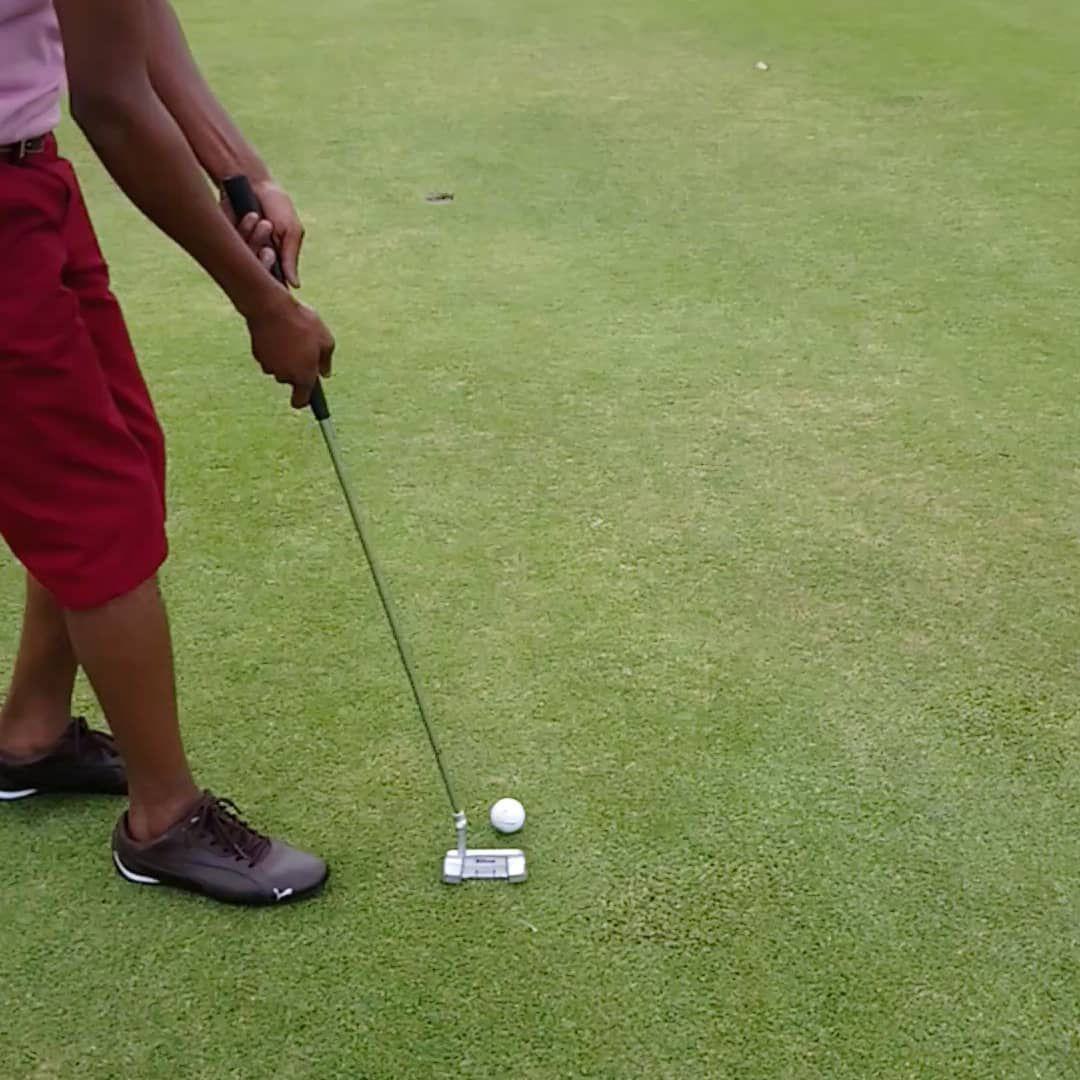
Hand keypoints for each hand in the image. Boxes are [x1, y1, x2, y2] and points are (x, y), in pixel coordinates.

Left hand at [221, 178, 304, 287]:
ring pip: (243, 257)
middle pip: (256, 271)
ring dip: (253, 236)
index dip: (271, 275)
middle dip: (262, 255)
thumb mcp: (291, 231)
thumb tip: (295, 286)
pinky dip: (242, 228)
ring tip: (260, 218)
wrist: (254, 181)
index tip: (272, 259)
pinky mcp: (224, 238)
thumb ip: (291, 258)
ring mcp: (239, 248)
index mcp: (272, 260)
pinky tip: (250, 215)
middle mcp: (254, 257)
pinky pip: (230, 243)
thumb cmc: (277, 206)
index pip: (271, 280)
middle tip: (268, 238)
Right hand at [246, 290, 334, 408]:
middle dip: (296, 369)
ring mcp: (269, 366)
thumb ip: (326, 361)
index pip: (300, 401)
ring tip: (293, 336)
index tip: (306, 397)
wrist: (271, 308)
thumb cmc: (303, 323)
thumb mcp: (326, 340)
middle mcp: (285, 376)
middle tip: (304, 348)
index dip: (304, 400)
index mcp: (304, 377)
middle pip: (290, 380)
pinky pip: (268, 356)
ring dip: (285, 358)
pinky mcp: (257, 354)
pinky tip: (279, 333)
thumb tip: (325, 374)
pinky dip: (273, 348)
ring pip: (279, 367)